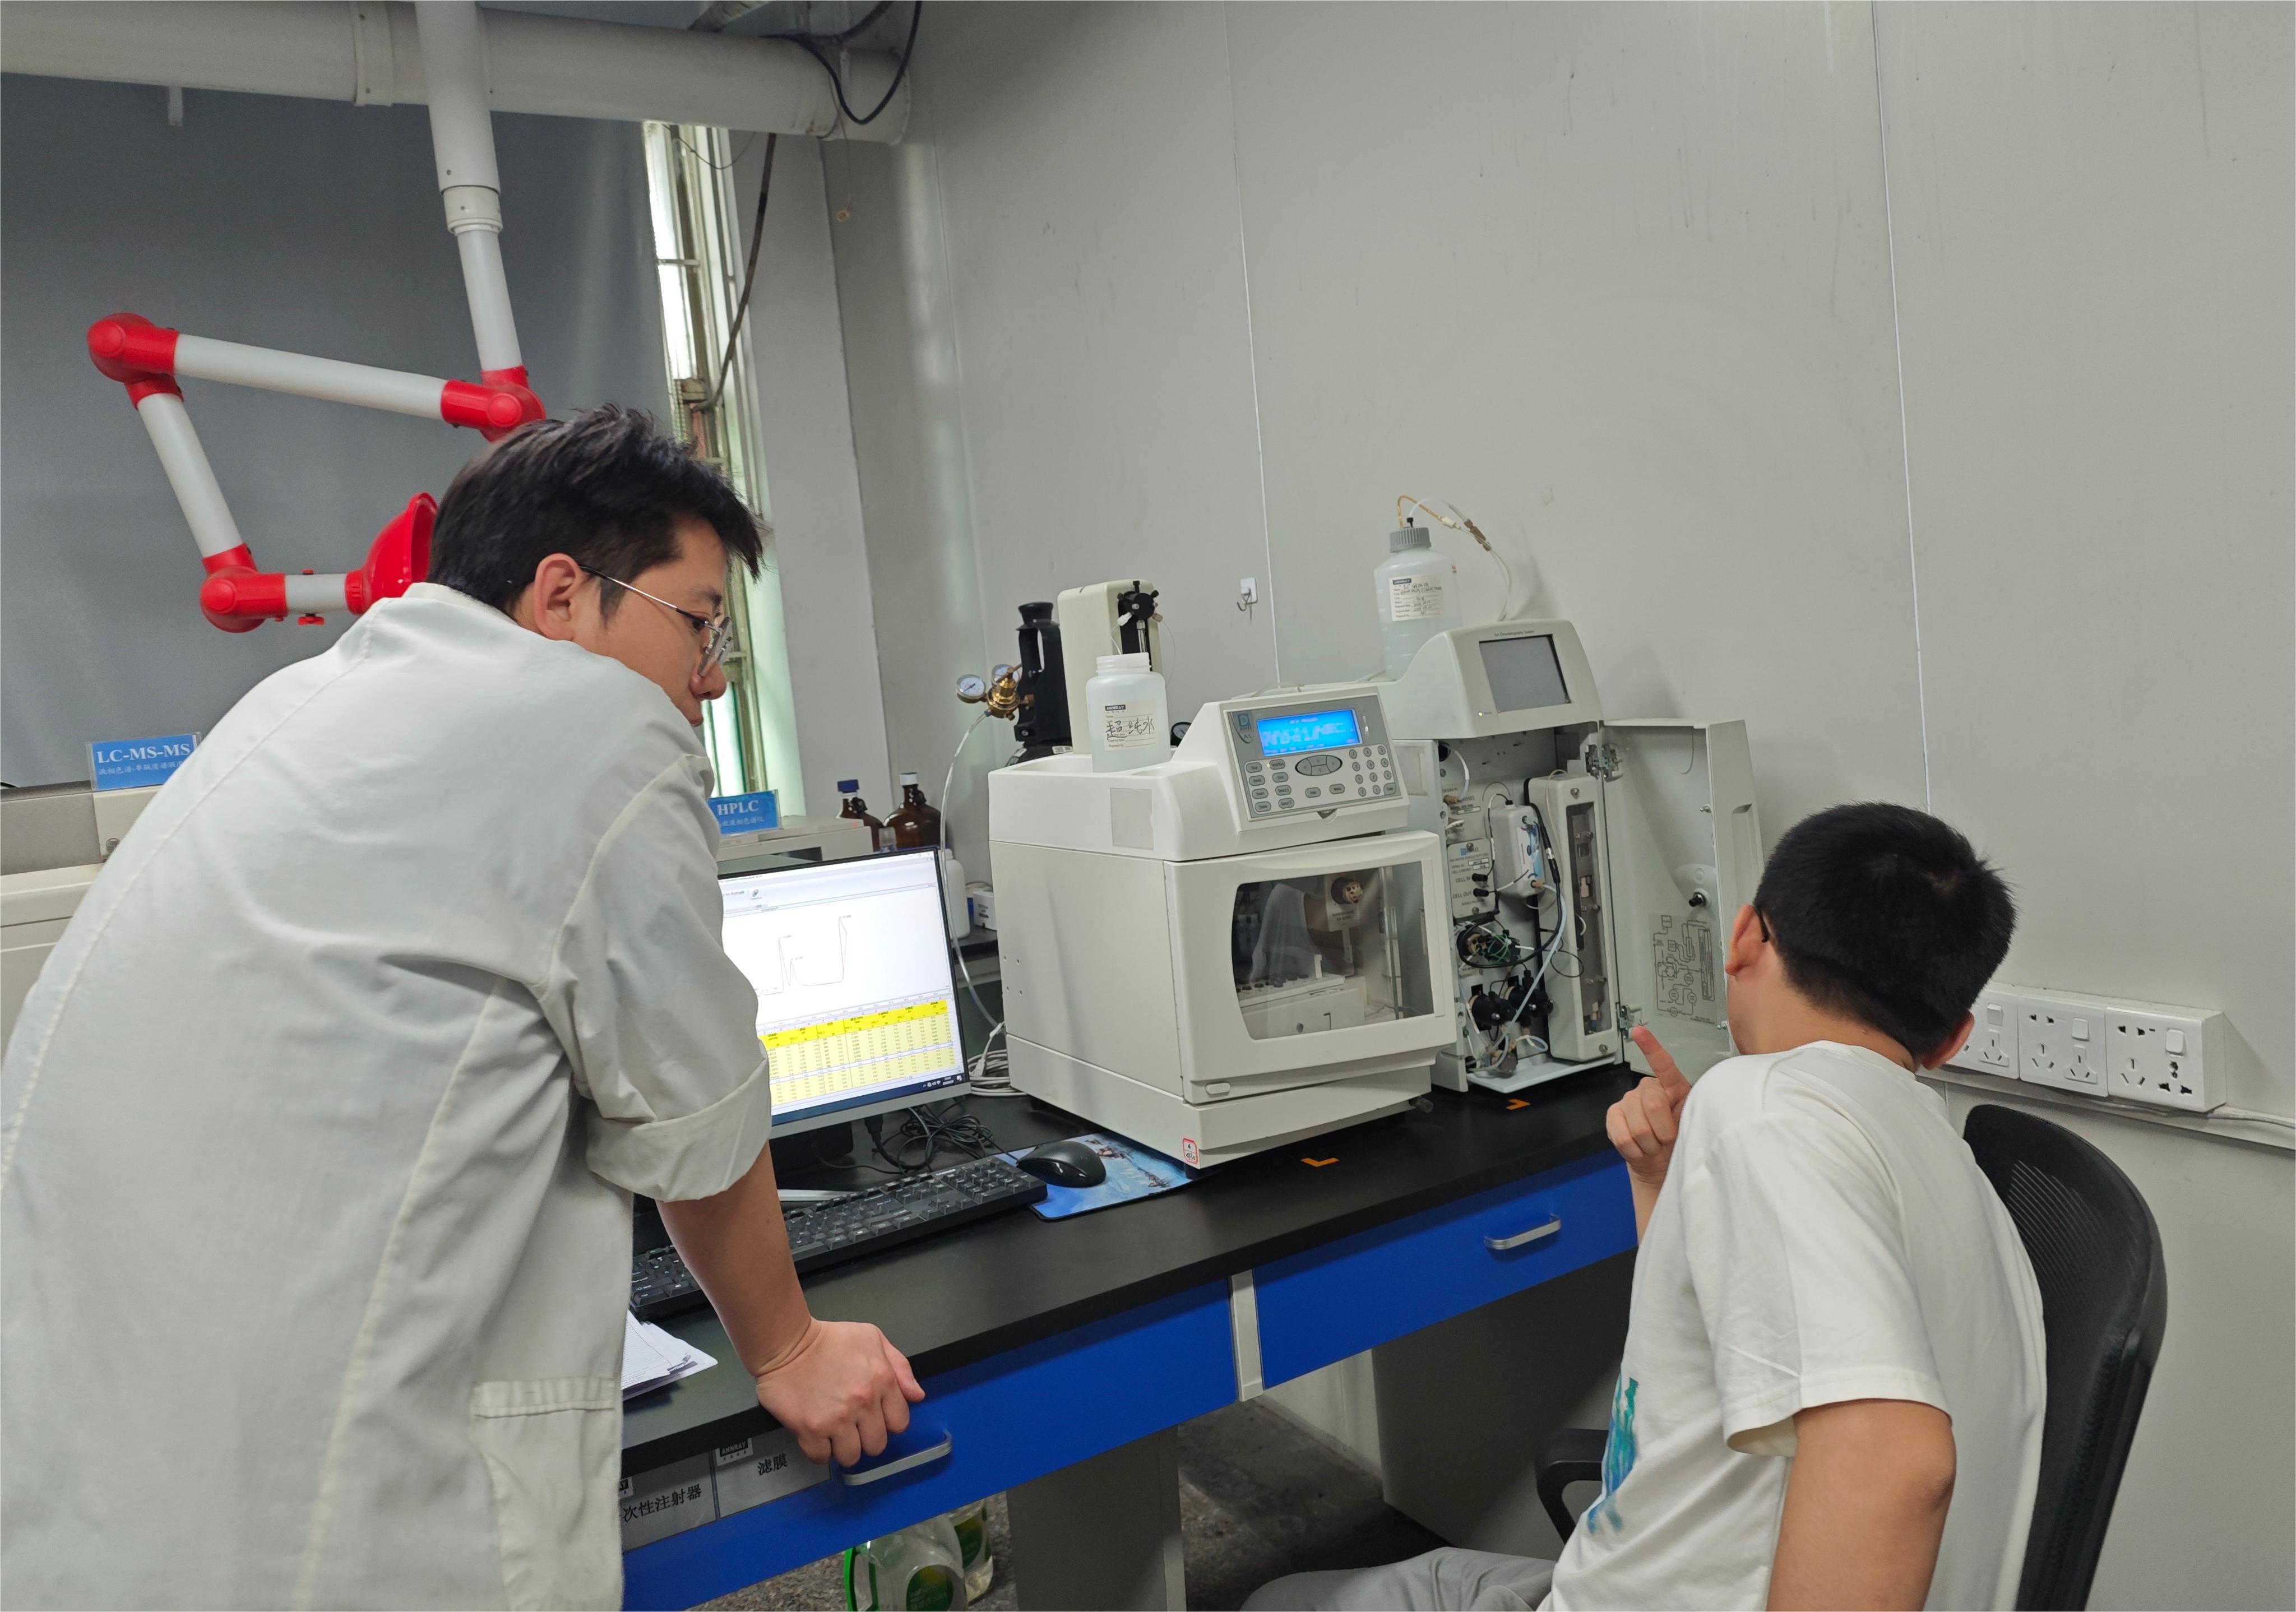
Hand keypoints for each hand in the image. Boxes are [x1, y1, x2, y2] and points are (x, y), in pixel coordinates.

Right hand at [752, 1318, 926, 1466]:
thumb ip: (900, 1367)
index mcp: (881, 1380)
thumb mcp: (872, 1339)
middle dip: (866, 1438)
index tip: (875, 1417)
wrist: (787, 1342)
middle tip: (852, 1425)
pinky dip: (819, 1450)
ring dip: (843, 1447)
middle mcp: (862, 1402)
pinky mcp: (810, 1429)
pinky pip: (822, 1457)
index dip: (888, 1422)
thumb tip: (916, 1396)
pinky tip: (816, 1433)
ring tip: (834, 1431)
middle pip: (877, 1445)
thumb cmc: (828, 1339)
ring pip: (851, 1456)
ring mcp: (836, 1418)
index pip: (899, 1423)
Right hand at [1607, 1025, 1692, 1189]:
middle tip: (1666, 1139)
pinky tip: (1640, 1148)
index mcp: (1671, 1086)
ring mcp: (1627, 1101)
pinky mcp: (1612, 1116)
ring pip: (1638, 1127)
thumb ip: (1688, 1111)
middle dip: (1663, 1131)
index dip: (1650, 1047)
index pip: (1662, 1064)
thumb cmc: (1680, 1140)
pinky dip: (1636, 1150)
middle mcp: (1647, 1089)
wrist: (1660, 1163)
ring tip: (1654, 1145)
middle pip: (1653, 1105)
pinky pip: (1623, 1136)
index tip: (1639, 1031)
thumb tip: (1686, 1106)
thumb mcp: (1691, 1123)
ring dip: (1650, 1145)